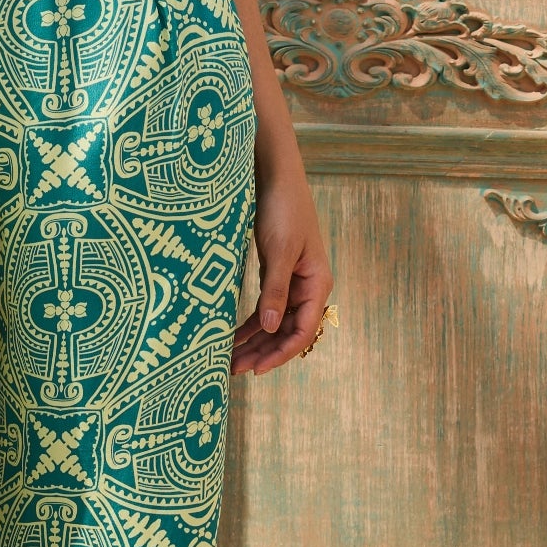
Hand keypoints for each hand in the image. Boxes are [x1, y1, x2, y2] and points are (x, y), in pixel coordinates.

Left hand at [233, 148, 331, 376]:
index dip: (280, 353)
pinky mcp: (276, 273)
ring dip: (255, 342)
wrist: (275, 175)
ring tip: (229, 360)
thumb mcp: (278, 250)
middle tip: (234, 370)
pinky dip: (250, 323)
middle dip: (263, 353)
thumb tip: (268, 328)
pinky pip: (265, 307)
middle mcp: (307, 287)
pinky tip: (233, 336)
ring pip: (274, 322)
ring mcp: (292, 281)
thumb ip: (275, 290)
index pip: (302, 331)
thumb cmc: (282, 209)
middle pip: (287, 331)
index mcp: (317, 283)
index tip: (256, 369)